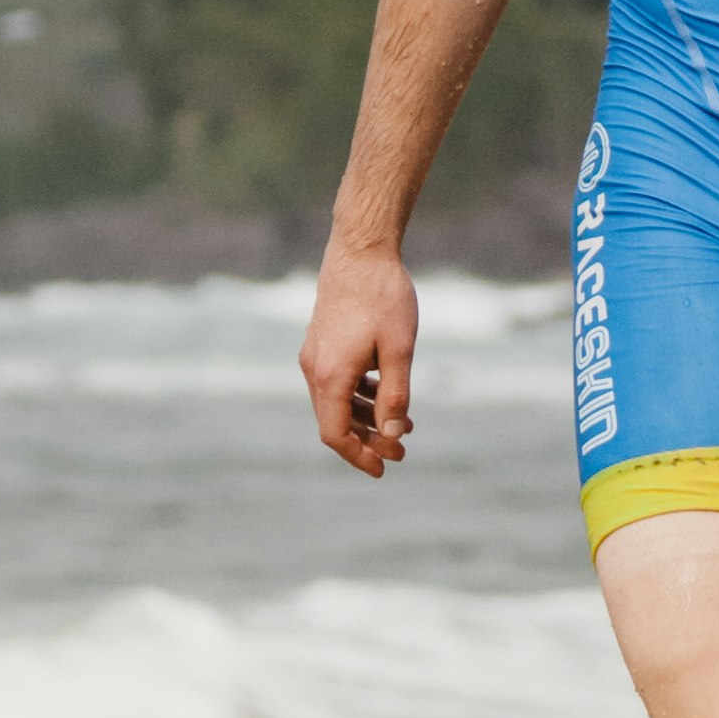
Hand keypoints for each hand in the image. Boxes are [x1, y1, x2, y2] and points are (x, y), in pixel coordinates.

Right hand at [301, 241, 419, 475]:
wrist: (361, 250)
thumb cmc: (384, 298)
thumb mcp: (399, 350)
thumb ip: (396, 396)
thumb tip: (393, 435)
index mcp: (330, 376)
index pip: (335, 434)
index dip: (359, 456)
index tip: (384, 467)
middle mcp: (314, 369)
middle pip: (335, 421)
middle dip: (368, 439)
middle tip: (401, 450)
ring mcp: (315, 354)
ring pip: (336, 401)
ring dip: (366, 417)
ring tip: (404, 424)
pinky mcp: (322, 341)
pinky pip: (337, 381)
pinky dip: (359, 394)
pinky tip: (386, 391)